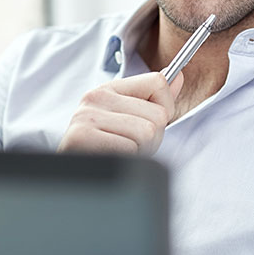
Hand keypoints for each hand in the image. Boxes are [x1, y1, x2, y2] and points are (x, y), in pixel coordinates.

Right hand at [57, 71, 184, 154]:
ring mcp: (87, 116)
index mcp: (109, 89)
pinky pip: (130, 149)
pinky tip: (112, 160)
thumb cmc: (105, 150)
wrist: (74, 177)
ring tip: (120, 154)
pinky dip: (127, 161)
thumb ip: (154, 99)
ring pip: (147, 132)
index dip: (164, 109)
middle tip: (129, 147)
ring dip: (140, 152)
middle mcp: (96, 97)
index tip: (147, 122)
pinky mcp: (82, 137)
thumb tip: (179, 77)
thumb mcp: (130, 120)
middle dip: (152, 139)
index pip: (158, 81)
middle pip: (158, 114)